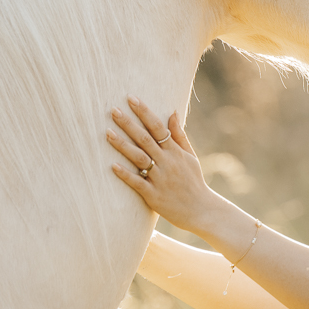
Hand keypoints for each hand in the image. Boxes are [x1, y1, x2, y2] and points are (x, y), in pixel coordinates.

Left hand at [108, 97, 221, 233]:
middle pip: (145, 139)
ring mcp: (160, 179)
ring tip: (107, 133)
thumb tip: (173, 112)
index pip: (158, 127)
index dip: (144, 112)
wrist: (202, 210)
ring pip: (139, 158)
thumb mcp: (190, 156)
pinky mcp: (154, 195)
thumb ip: (179, 135)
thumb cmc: (194, 182)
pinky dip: (126, 174)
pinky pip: (138, 183)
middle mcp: (167, 162)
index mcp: (175, 152)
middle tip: (113, 110)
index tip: (131, 98)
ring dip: (122, 145)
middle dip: (128, 124)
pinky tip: (113, 166)